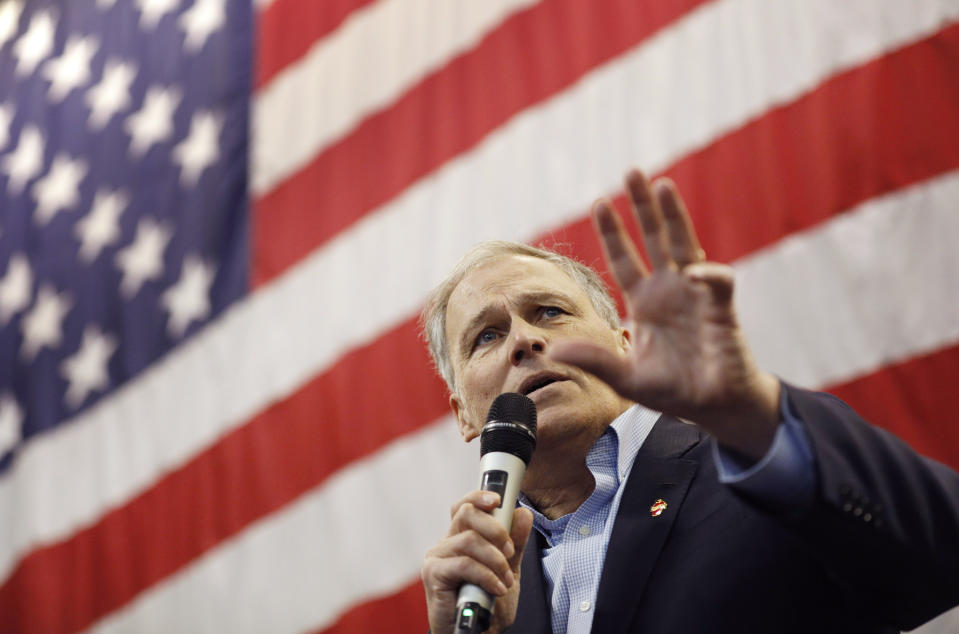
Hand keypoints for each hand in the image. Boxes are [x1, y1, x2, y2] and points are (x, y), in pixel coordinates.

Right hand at [422, 490, 533, 633]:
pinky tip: (497, 588)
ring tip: (506, 580)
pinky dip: (486, 575)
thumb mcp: (509, 571)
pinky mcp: (433, 574)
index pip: (465, 506)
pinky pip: (464, 564)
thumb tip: (523, 514)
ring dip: (495, 559)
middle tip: (510, 550)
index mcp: (462, 538)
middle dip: (495, 528)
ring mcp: (437, 557)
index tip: (498, 499)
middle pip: (465, 513)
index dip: (479, 497)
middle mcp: (446, 543)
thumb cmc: (487, 605)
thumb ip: (516, 544)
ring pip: (469, 540)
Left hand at [550, 168, 780, 459]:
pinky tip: (692, 271)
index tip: (598, 202)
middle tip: (632, 172)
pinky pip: (717, 282)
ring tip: (662, 185)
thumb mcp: (626, 379)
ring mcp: (696, 296)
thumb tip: (551, 350)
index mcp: (645, 303)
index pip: (625, 259)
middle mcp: (670, 291)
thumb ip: (594, 360)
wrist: (717, 408)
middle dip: (644, 207)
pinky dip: (707, 273)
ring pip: (685, 245)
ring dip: (674, 216)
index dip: (613, 232)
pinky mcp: (721, 310)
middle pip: (655, 239)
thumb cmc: (676, 391)